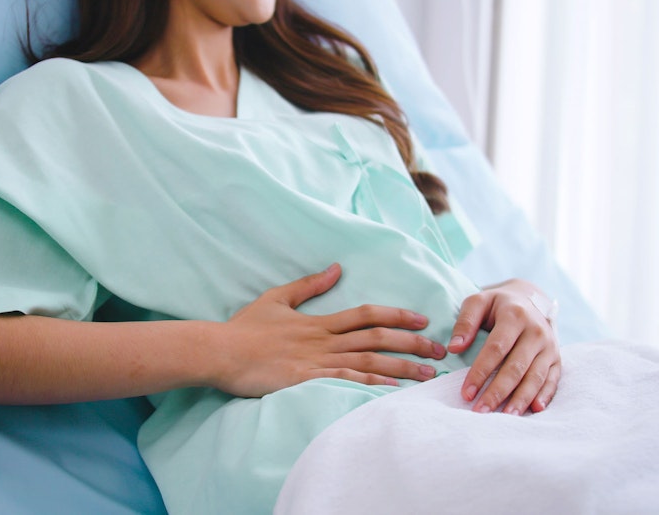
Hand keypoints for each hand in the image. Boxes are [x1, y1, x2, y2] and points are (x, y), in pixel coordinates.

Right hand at [213, 263, 447, 397]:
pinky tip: (391, 391)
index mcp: (318, 321)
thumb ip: (308, 285)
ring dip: (400, 368)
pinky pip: (343, 384)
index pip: (366, 314)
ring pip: (367, 363)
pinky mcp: (304, 383)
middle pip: (375, 339)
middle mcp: (323, 341)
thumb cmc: (244, 328)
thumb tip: (336, 267)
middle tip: (438, 350)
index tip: (422, 319)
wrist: (219, 351)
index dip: (397, 316)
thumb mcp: (276, 298)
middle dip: (411, 344)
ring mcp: (315, 363)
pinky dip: (369, 386)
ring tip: (426, 374)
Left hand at [447, 279, 560, 414]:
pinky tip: (534, 410)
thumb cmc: (496, 305)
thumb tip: (454, 348)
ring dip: (521, 399)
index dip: (480, 372)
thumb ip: (465, 322)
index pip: (496, 349)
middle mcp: (536, 331)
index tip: (466, 392)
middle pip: (516, 367)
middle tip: (481, 411)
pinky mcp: (557, 358)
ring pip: (536, 377)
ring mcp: (549, 346)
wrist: (528, 299)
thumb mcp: (478, 302)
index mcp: (515, 316)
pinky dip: (545, 396)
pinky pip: (553, 380)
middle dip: (498, 392)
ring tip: (506, 417)